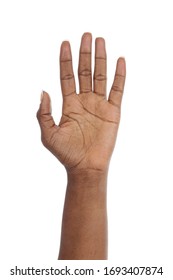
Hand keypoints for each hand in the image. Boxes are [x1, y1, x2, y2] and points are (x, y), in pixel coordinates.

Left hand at [37, 33, 125, 172]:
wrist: (86, 167)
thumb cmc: (66, 153)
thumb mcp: (48, 134)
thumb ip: (43, 113)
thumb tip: (42, 91)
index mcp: (69, 104)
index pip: (66, 76)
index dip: (65, 60)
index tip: (65, 43)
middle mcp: (84, 101)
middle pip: (84, 72)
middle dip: (84, 54)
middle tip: (86, 35)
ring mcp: (99, 105)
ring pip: (100, 76)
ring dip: (100, 59)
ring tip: (99, 41)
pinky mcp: (113, 111)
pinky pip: (117, 90)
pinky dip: (120, 76)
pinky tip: (120, 61)